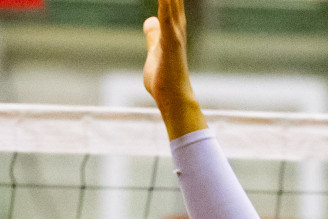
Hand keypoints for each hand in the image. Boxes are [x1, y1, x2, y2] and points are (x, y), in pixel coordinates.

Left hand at [143, 0, 206, 138]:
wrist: (173, 99)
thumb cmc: (164, 78)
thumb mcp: (154, 50)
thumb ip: (153, 34)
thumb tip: (150, 21)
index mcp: (172, 26)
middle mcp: (177, 26)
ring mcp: (175, 34)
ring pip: (171, 2)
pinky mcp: (171, 43)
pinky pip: (167, 17)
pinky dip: (166, 4)